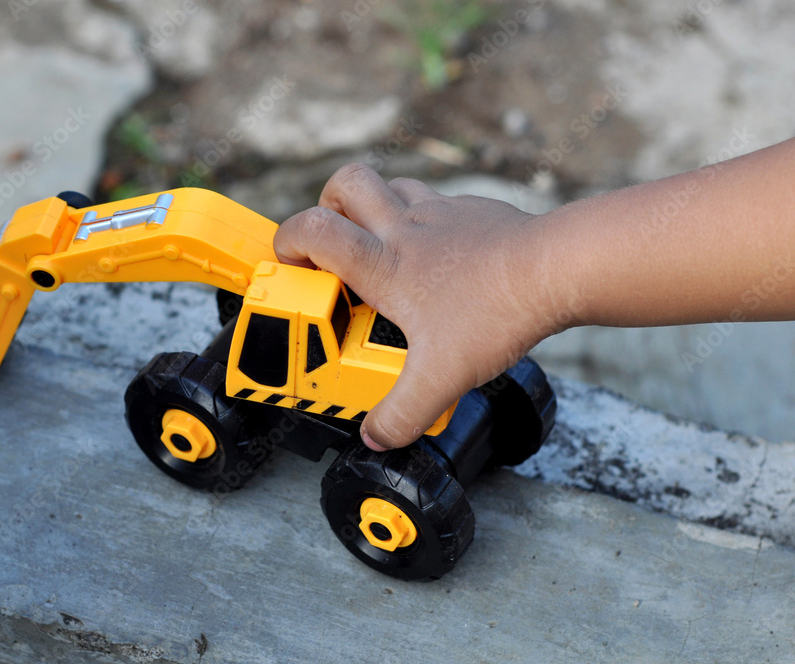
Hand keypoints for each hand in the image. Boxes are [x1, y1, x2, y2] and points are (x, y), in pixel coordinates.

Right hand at [274, 164, 567, 450]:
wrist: (556, 270)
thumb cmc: (495, 313)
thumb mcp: (441, 378)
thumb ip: (401, 413)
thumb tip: (377, 436)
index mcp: (384, 264)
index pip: (314, 231)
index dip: (289, 241)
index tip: (290, 264)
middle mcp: (405, 229)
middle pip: (345, 184)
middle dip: (327, 206)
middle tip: (334, 242)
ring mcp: (440, 212)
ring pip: (390, 185)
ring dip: (375, 207)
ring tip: (383, 245)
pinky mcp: (473, 210)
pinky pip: (436, 200)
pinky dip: (426, 218)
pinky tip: (442, 253)